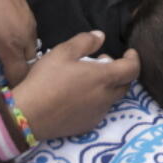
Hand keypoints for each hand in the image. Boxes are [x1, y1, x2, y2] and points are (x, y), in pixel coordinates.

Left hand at [0, 0, 37, 85]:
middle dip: (19, 77)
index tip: (1, 94)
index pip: (19, 77)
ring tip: (4, 65)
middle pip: (30, 67)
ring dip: (21, 61)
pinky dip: (22, 48)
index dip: (12, 89)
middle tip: (2, 81)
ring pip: (31, 53)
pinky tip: (8, 47)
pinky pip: (30, 40)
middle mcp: (27, 37)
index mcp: (11, 44)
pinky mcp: (30, 17)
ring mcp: (31, 25)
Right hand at [10, 31, 138, 140]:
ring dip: (106, 86)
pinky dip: (96, 100)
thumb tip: (100, 36)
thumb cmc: (47, 79)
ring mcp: (97, 114)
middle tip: (102, 63)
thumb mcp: (63, 52)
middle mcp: (106, 98)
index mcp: (104, 78)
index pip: (132, 69)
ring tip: (86, 78)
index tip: (129, 52)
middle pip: (124, 84)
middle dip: (119, 72)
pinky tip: (77, 96)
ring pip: (111, 98)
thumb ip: (85, 41)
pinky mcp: (87, 125)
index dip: (134, 59)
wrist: (28, 115)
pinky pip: (99, 110)